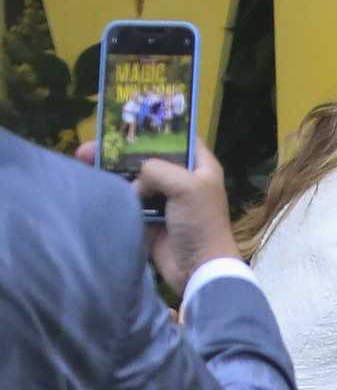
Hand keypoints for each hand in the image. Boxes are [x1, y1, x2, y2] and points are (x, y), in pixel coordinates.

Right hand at [77, 137, 239, 293]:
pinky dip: (113, 192)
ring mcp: (165, 198)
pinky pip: (128, 199)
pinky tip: (92, 182)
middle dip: (120, 150)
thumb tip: (135, 181)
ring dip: (111, 170)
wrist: (198, 268)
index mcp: (201, 166)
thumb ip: (157, 169)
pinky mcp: (149, 217)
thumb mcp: (186, 186)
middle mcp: (183, 178)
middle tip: (89, 146)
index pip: (179, 137)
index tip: (126, 122)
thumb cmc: (200, 222)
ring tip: (82, 159)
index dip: (155, 129)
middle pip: (148, 157)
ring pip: (135, 177)